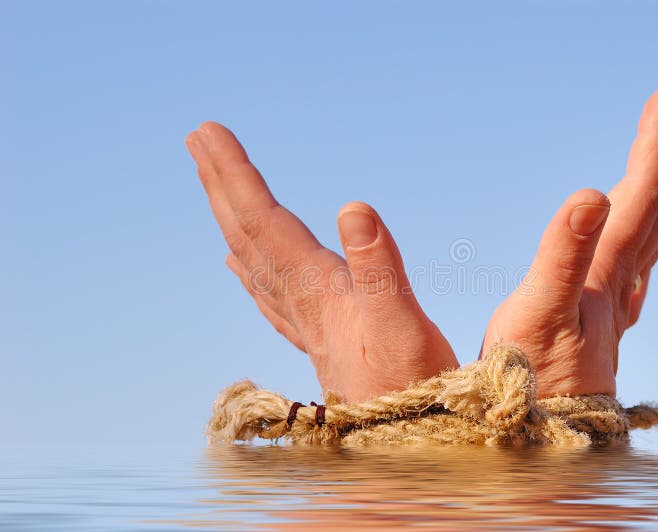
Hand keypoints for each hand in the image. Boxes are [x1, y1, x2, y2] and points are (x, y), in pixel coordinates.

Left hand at [186, 123, 456, 401]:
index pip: (263, 221)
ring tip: (214, 184)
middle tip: (198, 140)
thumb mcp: (402, 326)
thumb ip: (378, 267)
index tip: (208, 133)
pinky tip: (238, 264)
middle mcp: (301, 302)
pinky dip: (249, 267)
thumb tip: (352, 206)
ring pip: (253, 259)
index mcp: (316, 290)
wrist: (403, 447)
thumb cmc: (410, 389)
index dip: (236, 174)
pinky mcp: (318, 337)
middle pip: (247, 235)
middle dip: (221, 184)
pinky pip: (268, 293)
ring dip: (231, 217)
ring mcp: (306, 321)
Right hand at [481, 86, 657, 397]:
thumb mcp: (540, 312)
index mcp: (604, 277)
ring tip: (654, 161)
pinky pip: (629, 272)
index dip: (655, 147)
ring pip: (644, 241)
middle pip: (652, 213)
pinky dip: (636, 241)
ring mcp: (610, 312)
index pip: (641, 200)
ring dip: (652, 193)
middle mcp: (616, 290)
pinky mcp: (595, 330)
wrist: (541, 446)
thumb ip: (565, 253)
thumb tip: (592, 192)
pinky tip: (635, 249)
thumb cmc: (532, 384)